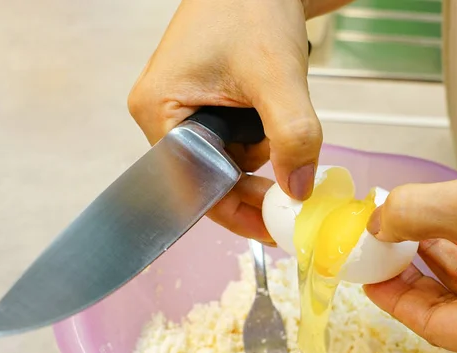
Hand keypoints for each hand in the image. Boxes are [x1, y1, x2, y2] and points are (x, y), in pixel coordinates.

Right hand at [128, 0, 326, 242]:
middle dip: (252, 185)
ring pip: (224, 164)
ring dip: (259, 157)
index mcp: (159, 111)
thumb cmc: (250, 5)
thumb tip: (298, 192)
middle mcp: (163, 117)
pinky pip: (231, 144)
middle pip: (209, 179)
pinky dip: (258, 143)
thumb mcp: (276, 76)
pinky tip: (271, 119)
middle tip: (291, 196)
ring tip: (276, 120)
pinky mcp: (203, 107)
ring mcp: (182, 112)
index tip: (272, 227)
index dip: (234, 210)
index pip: (194, 185)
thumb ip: (292, 136)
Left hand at [364, 147, 456, 352]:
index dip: (393, 298)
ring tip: (406, 229)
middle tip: (381, 247)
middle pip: (452, 307)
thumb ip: (416, 213)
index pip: (432, 325)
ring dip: (439, 256)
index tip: (366, 276)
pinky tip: (445, 225)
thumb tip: (377, 221)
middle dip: (414, 272)